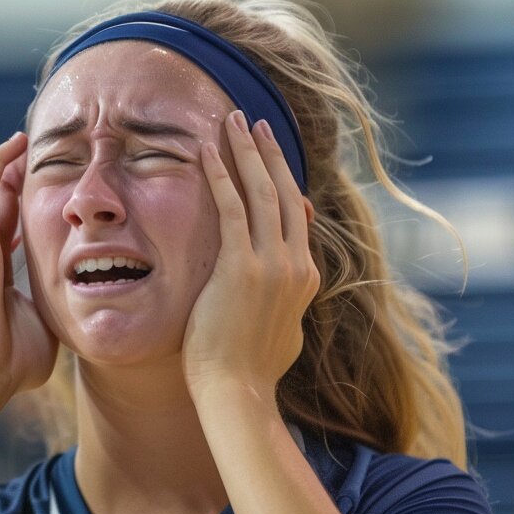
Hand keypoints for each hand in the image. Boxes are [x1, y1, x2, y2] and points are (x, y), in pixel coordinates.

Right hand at [0, 132, 57, 398]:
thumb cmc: (11, 363)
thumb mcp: (43, 329)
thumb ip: (55, 314)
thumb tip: (80, 317)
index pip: (9, 229)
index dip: (21, 207)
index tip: (42, 190)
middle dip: (11, 178)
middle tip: (32, 155)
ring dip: (1, 164)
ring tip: (22, 141)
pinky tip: (13, 145)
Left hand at [183, 111, 318, 395]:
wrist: (238, 393)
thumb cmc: (251, 373)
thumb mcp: (284, 334)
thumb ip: (289, 306)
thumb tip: (294, 296)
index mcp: (306, 277)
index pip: (297, 217)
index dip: (283, 181)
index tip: (268, 157)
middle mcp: (296, 264)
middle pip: (285, 194)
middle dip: (269, 154)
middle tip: (254, 123)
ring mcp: (272, 265)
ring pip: (262, 192)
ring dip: (247, 152)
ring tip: (234, 121)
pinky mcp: (241, 268)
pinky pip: (231, 209)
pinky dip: (220, 176)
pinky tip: (207, 150)